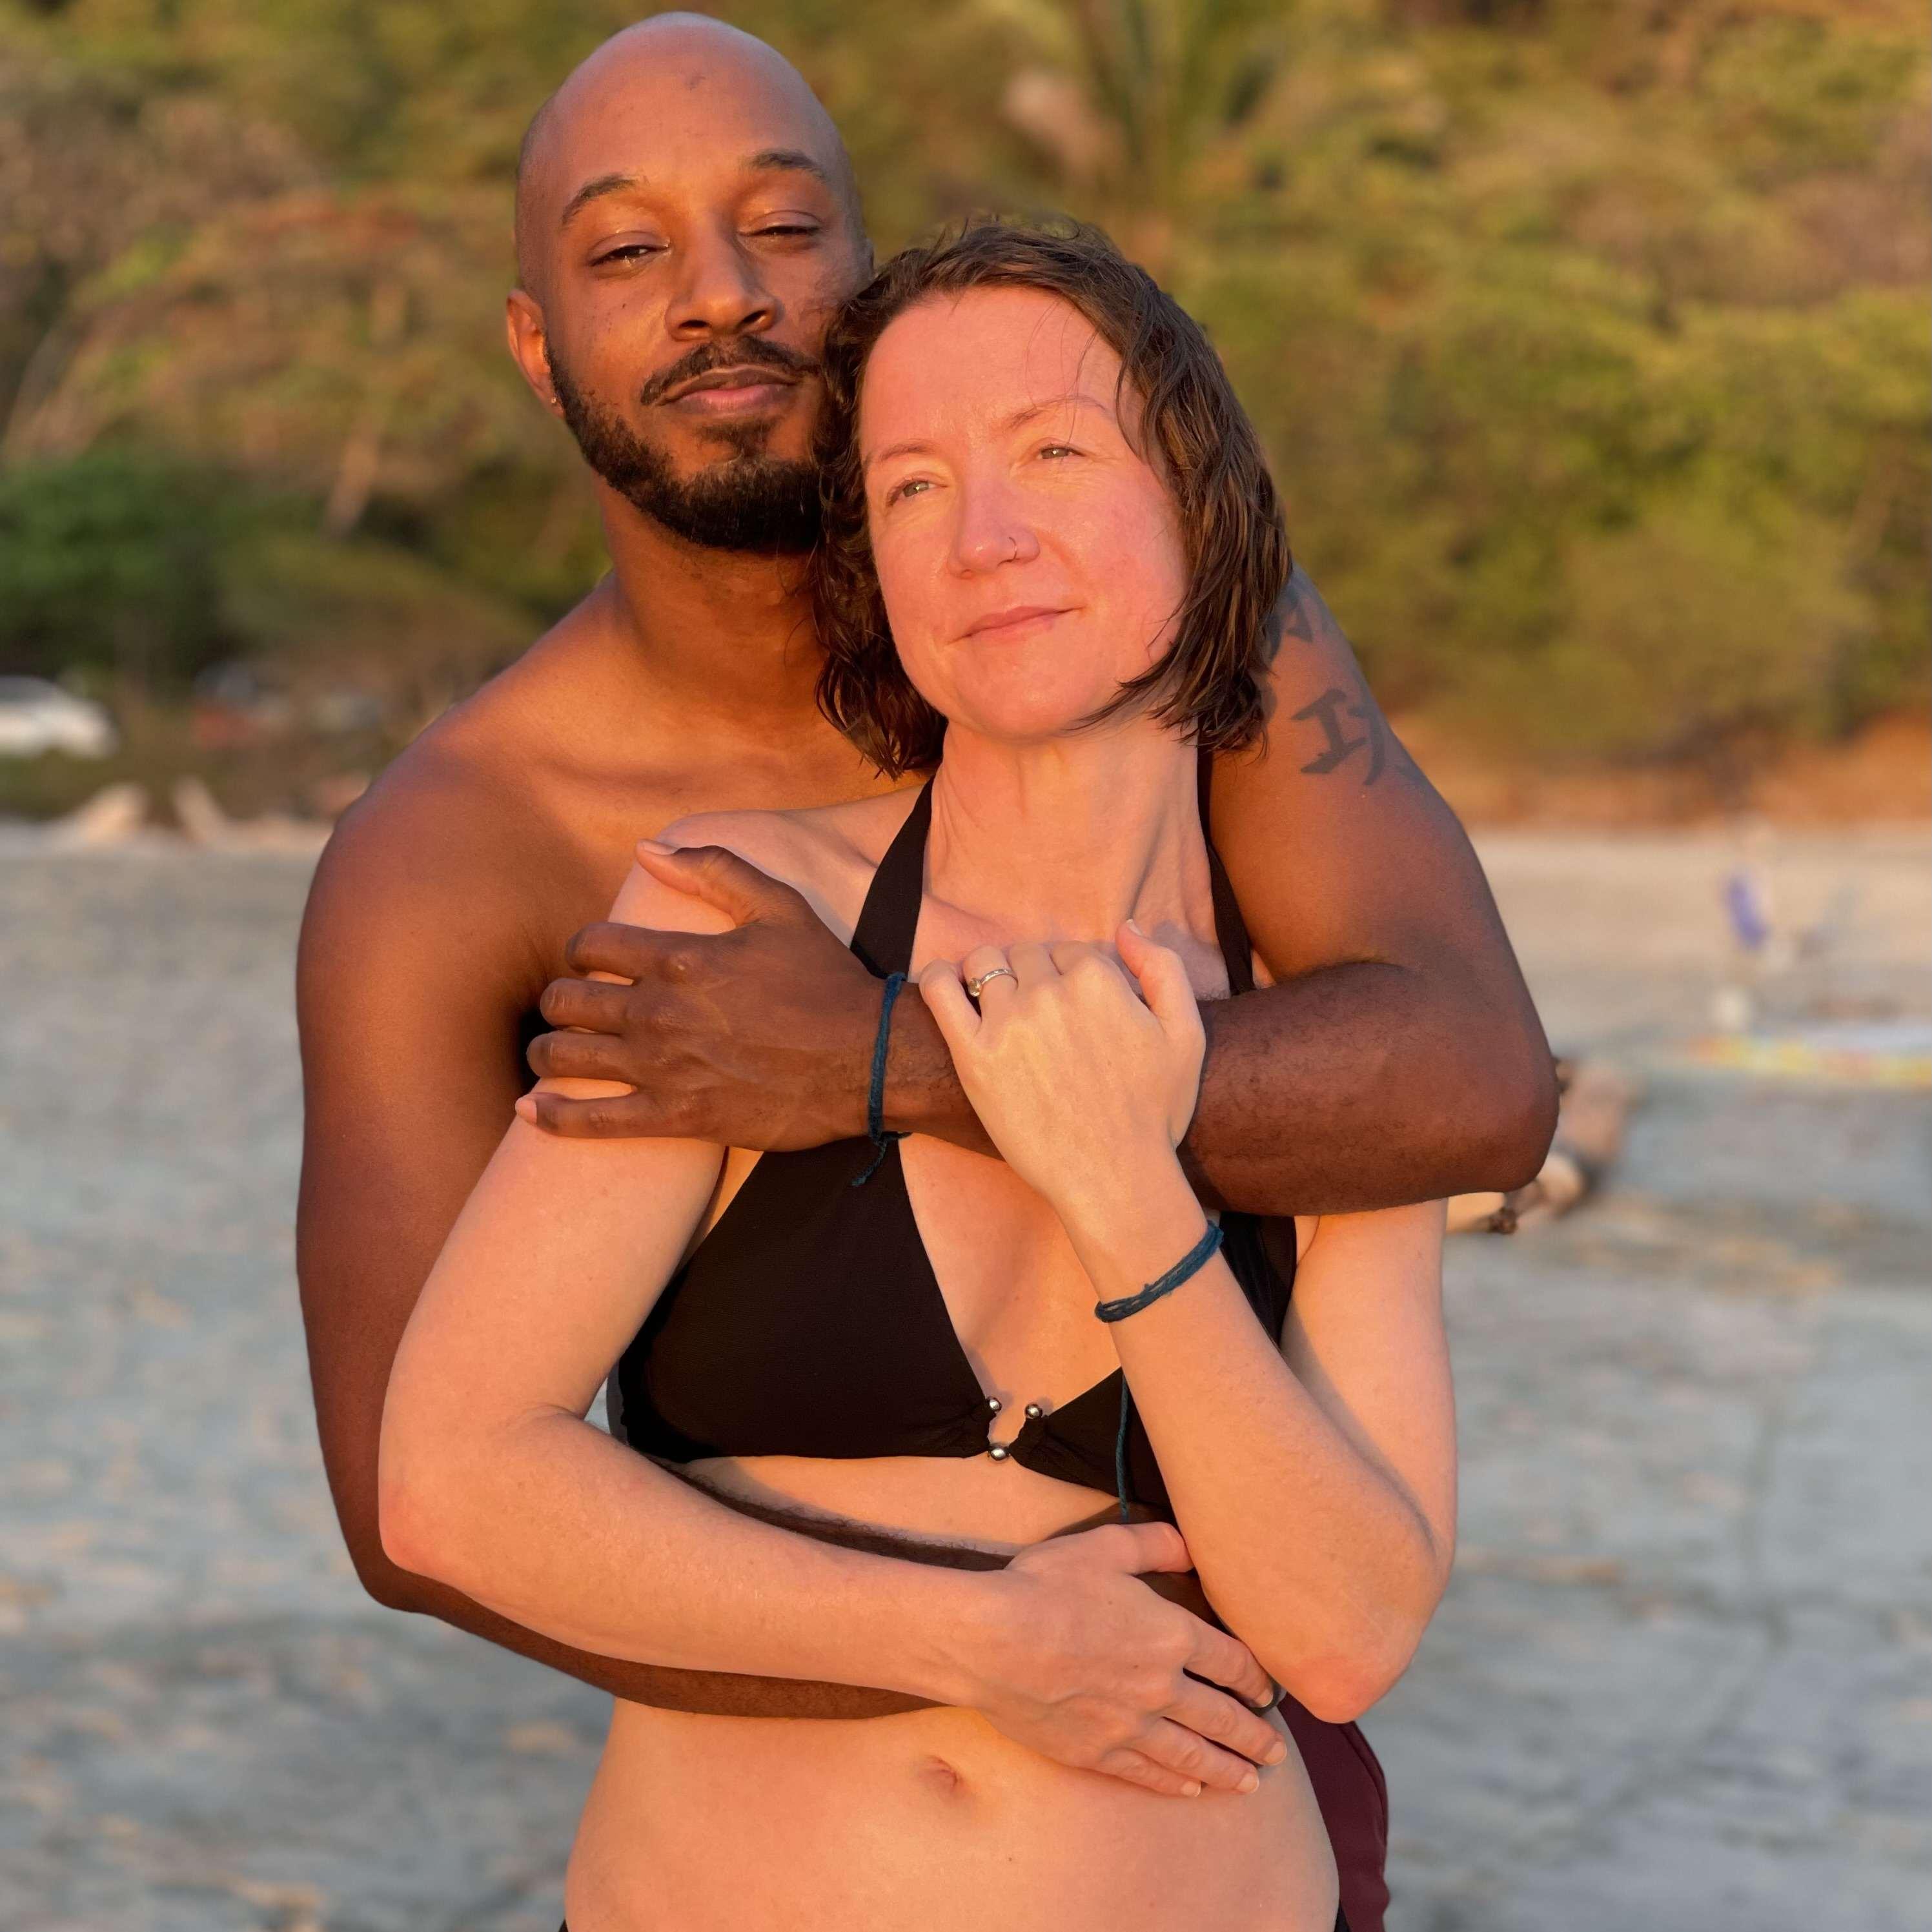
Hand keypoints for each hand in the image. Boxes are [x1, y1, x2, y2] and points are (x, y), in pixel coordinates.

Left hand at [521, 843, 877, 1148]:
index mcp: (678, 957)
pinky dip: (552, 1118)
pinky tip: (530, 1112)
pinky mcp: (675, 1116)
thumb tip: (647, 847)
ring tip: (554, 1054)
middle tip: (570, 1009)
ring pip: (564, 1057)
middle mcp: (658, 1011)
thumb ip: (713, 868)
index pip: (589, 945)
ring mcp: (662, 1067)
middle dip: (559, 1002)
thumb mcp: (780, 907)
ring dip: (547, 1053)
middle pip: (566, 1001)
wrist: (869, 1060)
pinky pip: (592, 1121)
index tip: (591, 963)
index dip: (581, 951)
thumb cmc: (827, 982)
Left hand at [919, 924, 1203, 1215]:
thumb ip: (1162, 968)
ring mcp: (1007, 1022)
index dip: (1070, 975)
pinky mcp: (973, 1056)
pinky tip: (945, 984)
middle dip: (1032, 974)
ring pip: (984, 965)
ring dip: (988, 975)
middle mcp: (1049, 991)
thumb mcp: (1186, 1033)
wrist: (1115, 1177)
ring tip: (997, 1006)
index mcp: (1098, 979)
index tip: (1073, 1007)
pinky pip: (939, 992)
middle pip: (1025, 954)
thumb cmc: (1154, 1113)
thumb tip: (1126, 927)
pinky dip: (937, 978)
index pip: (1069, 950)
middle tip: (1039, 1016)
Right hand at [949, 1521, 1285, 1796]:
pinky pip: (1147, 1774)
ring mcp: (1128, 1727)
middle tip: (1278, 1753)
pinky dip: (1175, 1783)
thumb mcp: (1104, 1546)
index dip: (1256, 1679)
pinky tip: (1191, 1790)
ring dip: (1228, 1769)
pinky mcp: (1095, 1752)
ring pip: (1192, 1754)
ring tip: (1253, 1783)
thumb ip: (1154, 1543)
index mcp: (1170, 1636)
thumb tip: (1190, 1544)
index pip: (1230, 1663)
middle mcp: (1160, 1688)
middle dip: (1255, 1737)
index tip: (1269, 1694)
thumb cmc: (1044, 1587)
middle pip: (1222, 1717)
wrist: (990, 1642)